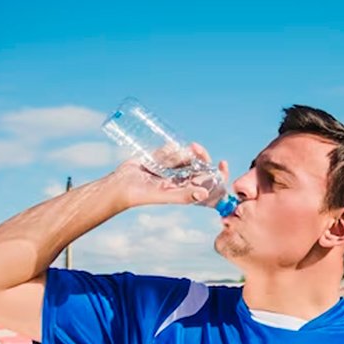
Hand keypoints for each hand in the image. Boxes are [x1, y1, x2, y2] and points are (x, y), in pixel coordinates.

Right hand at [107, 143, 228, 209]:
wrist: (120, 185)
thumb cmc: (142, 194)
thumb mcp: (165, 194)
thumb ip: (184, 195)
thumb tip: (205, 194)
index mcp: (185, 190)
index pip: (207, 182)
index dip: (218, 173)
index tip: (223, 162)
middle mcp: (180, 180)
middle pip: (198, 165)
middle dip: (200, 156)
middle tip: (195, 148)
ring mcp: (169, 169)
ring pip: (184, 157)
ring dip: (183, 153)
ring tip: (172, 155)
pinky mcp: (159, 160)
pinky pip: (170, 150)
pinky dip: (170, 149)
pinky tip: (162, 153)